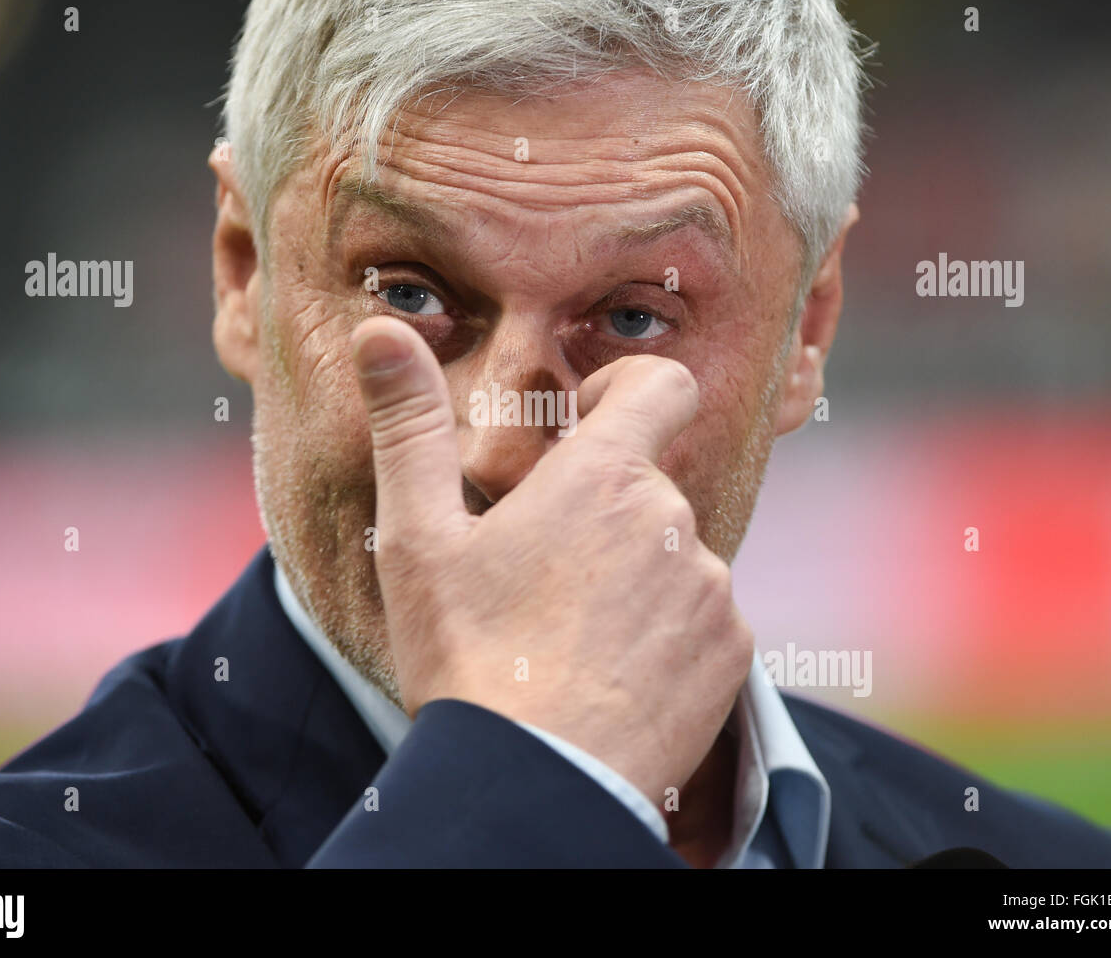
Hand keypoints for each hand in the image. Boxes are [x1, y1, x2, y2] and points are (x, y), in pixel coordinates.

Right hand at [351, 316, 752, 803]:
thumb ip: (410, 424)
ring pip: (673, 556)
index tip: (579, 428)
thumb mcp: (417, 537)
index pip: (662, 384)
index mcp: (604, 476)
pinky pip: (704, 620)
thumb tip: (378, 326)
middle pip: (649, 486)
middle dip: (603, 511)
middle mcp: (672, 519)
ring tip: (569, 637)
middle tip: (539, 573)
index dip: (625, 392)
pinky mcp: (732, 653)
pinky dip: (666, 634)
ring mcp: (711, 589)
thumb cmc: (468, 657)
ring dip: (633, 576)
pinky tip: (610, 675)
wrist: (535, 784)